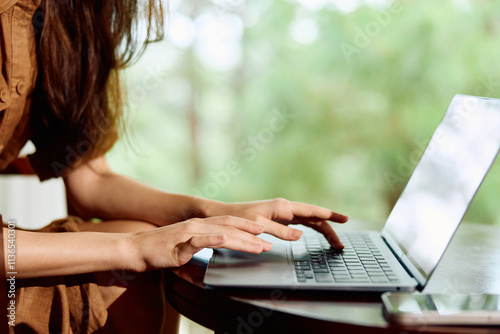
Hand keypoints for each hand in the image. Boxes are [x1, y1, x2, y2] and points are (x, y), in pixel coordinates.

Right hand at [129, 216, 270, 270]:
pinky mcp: (180, 243)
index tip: (263, 233)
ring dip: (242, 239)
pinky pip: (200, 241)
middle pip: (230, 226)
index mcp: (199, 226)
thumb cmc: (158, 250)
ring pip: (221, 233)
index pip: (228, 223)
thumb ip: (200, 245)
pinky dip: (214, 240)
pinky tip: (226, 240)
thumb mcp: (184, 246)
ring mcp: (189, 233)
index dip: (247, 227)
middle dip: (251, 233)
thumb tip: (214, 249)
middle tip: (269, 241)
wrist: (135, 249)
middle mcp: (197, 226)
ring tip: (258, 245)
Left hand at [204, 198, 348, 248]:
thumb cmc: (238, 218)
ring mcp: (282, 213)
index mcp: (283, 206)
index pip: (312, 210)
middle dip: (329, 229)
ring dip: (322, 230)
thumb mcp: (258, 226)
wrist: (223, 215)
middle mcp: (285, 208)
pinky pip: (300, 223)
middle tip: (340, 245)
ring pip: (308, 220)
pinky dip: (311, 228)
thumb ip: (279, 231)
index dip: (329, 215)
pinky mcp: (278, 218)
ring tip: (334, 243)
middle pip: (314, 217)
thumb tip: (300, 236)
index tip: (344, 219)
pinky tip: (315, 234)